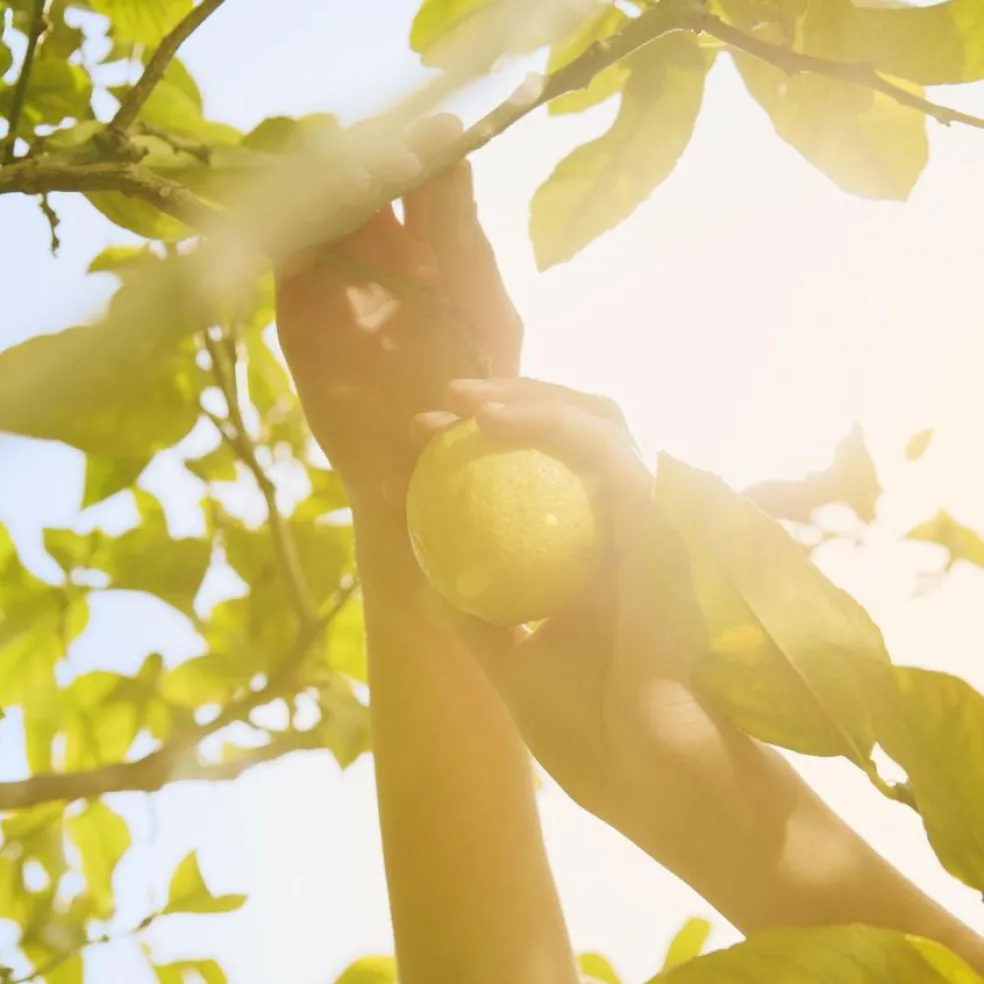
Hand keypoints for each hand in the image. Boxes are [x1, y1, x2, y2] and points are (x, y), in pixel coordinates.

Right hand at [275, 115, 521, 506]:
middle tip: (396, 165)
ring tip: (363, 184)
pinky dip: (290, 223)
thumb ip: (468, 243)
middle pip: (366, 176)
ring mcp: (340, 273)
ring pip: (323, 203)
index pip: (423, 174)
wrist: (422, 468)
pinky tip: (309, 214)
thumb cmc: (473, 395)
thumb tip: (458, 158)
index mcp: (437, 245)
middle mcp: (384, 250)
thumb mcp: (484, 314)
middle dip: (377, 159)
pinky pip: (286, 248)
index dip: (427, 147)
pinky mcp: (300, 304)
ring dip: (334, 183)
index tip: (440, 133)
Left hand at [411, 378, 704, 814]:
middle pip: (568, 439)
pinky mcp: (662, 525)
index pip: (539, 484)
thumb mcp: (512, 668)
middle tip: (433, 415)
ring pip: (596, 424)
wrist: (656, 782)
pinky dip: (550, 425)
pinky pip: (607, 454)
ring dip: (525, 399)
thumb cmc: (597, 738)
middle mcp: (622, 532)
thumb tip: (424, 572)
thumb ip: (477, 619)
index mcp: (591, 561)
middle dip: (503, 407)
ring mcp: (646, 524)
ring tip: (458, 402)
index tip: (418, 455)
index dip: (480, 456)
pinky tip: (491, 423)